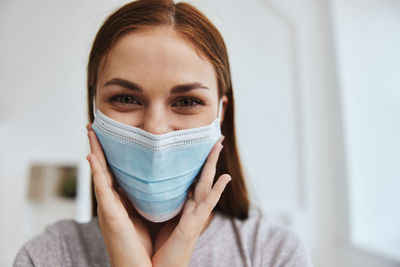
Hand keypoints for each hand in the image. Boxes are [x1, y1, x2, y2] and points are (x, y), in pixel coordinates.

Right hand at [86, 124, 152, 266]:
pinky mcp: (110, 217)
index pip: (119, 171)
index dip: (114, 153)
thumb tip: (164, 183)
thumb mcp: (156, 218)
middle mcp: (115, 203)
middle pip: (106, 169)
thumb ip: (155, 200)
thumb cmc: (149, 249)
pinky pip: (102, 190)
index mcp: (125, 202)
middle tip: (94, 125)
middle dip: (100, 147)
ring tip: (91, 131)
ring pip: (100, 174)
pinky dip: (96, 172)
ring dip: (95, 152)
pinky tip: (91, 156)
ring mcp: (110, 209)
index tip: (113, 133)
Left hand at [151, 136, 230, 266]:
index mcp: (181, 205)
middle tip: (215, 136)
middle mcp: (190, 208)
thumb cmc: (152, 247)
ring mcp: (194, 217)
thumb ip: (150, 199)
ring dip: (213, 164)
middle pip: (201, 176)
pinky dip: (217, 191)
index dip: (194, 160)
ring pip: (206, 184)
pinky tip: (225, 178)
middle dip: (208, 156)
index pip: (190, 177)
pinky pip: (207, 205)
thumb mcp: (149, 216)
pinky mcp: (193, 227)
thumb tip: (139, 179)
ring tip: (219, 144)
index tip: (196, 143)